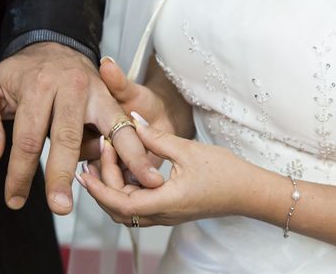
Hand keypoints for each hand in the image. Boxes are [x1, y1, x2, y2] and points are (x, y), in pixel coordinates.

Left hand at [0, 43, 163, 214]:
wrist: (55, 45)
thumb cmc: (21, 73)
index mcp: (38, 86)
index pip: (28, 137)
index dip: (20, 173)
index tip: (15, 199)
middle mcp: (71, 88)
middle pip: (66, 138)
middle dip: (62, 176)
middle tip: (60, 208)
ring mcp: (97, 93)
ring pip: (109, 128)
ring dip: (124, 158)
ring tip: (138, 183)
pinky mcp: (112, 99)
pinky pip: (125, 126)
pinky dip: (137, 147)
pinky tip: (146, 168)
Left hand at [79, 113, 250, 225]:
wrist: (250, 192)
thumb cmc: (226, 173)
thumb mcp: (188, 150)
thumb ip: (156, 137)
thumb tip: (133, 121)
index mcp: (166, 202)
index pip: (120, 204)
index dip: (99, 189)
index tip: (85, 171)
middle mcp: (163, 214)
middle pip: (118, 208)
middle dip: (102, 185)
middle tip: (94, 156)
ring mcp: (167, 214)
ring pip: (127, 210)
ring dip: (111, 189)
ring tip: (101, 163)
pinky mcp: (171, 209)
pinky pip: (139, 205)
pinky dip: (124, 190)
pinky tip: (123, 170)